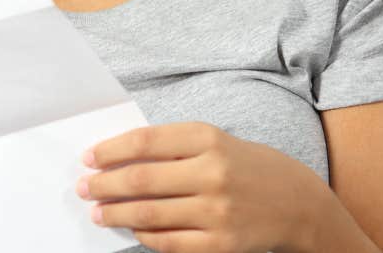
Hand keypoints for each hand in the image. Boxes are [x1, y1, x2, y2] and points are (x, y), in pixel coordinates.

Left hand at [77, 122, 324, 252]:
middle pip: (141, 180)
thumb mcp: (216, 142)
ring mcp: (217, 211)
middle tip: (84, 187)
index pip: (145, 142)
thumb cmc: (250, 167)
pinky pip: (169, 243)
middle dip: (104, 185)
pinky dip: (145, 236)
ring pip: (149, 214)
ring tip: (98, 212)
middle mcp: (212, 173)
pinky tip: (133, 229)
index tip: (89, 157)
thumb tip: (120, 160)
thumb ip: (173, 148)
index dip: (110, 151)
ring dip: (116, 214)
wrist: (298, 203)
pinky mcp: (222, 244)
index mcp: (209, 139)